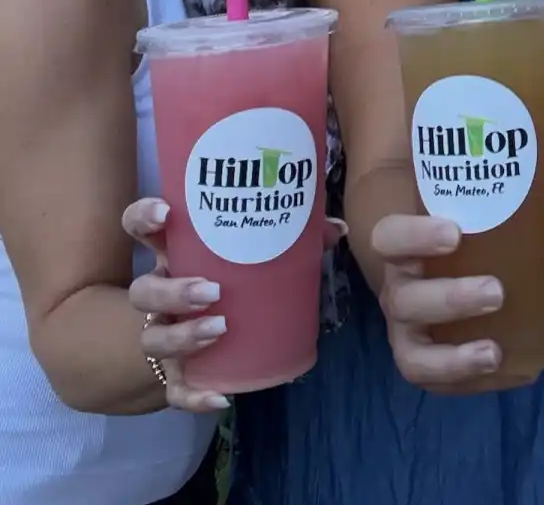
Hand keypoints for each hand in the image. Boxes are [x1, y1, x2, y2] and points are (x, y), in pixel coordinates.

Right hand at [123, 197, 347, 411]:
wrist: (208, 334)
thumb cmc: (236, 276)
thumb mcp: (261, 251)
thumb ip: (297, 237)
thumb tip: (337, 229)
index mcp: (175, 253)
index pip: (140, 228)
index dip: (143, 216)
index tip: (165, 212)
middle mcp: (160, 292)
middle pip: (144, 289)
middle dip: (173, 290)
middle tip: (212, 291)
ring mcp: (163, 333)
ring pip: (153, 337)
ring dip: (183, 336)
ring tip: (220, 329)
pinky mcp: (174, 374)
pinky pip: (176, 391)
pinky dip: (195, 396)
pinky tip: (221, 398)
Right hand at [373, 214, 543, 394]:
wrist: (422, 268)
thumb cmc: (456, 239)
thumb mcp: (476, 222)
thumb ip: (521, 221)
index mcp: (402, 248)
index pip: (391, 237)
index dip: (415, 236)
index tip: (455, 233)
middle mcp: (398, 291)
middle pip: (406, 300)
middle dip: (450, 299)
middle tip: (497, 292)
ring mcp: (405, 333)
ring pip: (414, 354)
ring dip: (454, 358)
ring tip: (495, 353)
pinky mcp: (423, 362)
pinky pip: (439, 383)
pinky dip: (475, 382)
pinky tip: (516, 372)